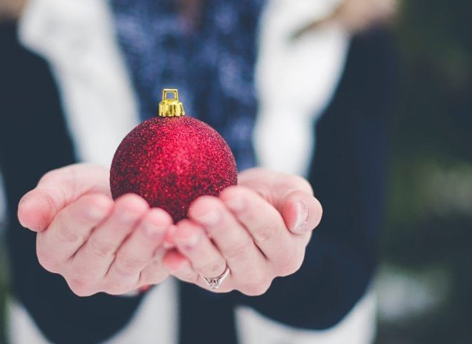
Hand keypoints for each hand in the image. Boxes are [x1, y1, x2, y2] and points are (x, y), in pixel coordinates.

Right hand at [18, 164, 172, 296]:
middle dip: (119, 226)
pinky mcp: (143, 280)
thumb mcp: (62, 186)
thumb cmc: (85, 191)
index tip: (99, 201)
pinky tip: (177, 234)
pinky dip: (167, 252)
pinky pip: (156, 268)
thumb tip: (26, 216)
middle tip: (136, 204)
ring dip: (145, 240)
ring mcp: (112, 280)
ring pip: (128, 263)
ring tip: (159, 217)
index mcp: (53, 250)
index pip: (65, 235)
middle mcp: (79, 273)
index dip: (83, 219)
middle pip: (99, 250)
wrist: (119, 198)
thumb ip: (43, 200)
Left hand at [162, 168, 322, 295]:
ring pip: (213, 266)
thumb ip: (303, 204)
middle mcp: (260, 273)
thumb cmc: (267, 197)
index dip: (250, 213)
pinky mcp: (202, 280)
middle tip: (201, 206)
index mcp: (287, 253)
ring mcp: (230, 280)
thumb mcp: (291, 191)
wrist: (236, 203)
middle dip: (220, 227)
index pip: (270, 232)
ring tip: (182, 230)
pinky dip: (177, 264)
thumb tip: (298, 215)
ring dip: (196, 248)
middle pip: (239, 250)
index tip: (231, 194)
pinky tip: (167, 254)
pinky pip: (189, 274)